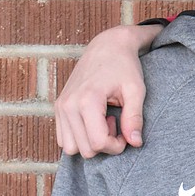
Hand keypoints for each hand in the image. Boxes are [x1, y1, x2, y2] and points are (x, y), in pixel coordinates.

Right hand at [53, 24, 158, 156]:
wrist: (107, 46)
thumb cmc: (125, 66)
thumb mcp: (136, 90)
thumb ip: (134, 118)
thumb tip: (135, 143)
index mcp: (87, 100)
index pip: (97, 143)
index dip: (116, 146)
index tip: (126, 132)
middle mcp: (68, 105)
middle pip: (84, 150)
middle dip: (105, 145)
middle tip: (117, 124)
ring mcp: (60, 107)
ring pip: (70, 148)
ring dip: (90, 142)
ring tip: (105, 121)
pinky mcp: (58, 107)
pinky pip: (63, 138)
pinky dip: (80, 137)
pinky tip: (95, 120)